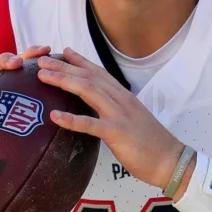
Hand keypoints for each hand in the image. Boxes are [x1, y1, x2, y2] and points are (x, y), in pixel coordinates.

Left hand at [37, 47, 184, 189]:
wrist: (170, 159)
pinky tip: (54, 116)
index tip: (62, 51)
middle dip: (63, 67)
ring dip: (63, 81)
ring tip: (43, 76)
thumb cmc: (150, 143)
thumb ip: (116, 110)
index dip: (79, 61)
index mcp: (124, 96)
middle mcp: (120, 99)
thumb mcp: (131, 119)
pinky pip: (91, 124)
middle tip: (40, 60)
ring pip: (88, 91)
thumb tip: (99, 109)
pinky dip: (71, 119)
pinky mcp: (117, 133)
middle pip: (88, 77)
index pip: (99, 72)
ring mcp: (119, 114)